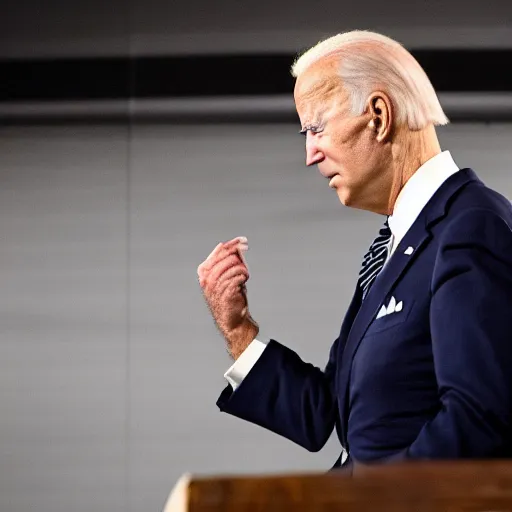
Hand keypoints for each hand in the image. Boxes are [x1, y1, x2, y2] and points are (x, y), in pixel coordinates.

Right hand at [197, 237, 258, 357]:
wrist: (233, 320)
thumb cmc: (231, 297)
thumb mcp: (227, 276)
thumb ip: (229, 261)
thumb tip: (236, 245)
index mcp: (204, 271)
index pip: (219, 251)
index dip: (232, 244)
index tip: (243, 240)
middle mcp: (207, 278)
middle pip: (227, 256)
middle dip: (239, 255)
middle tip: (246, 260)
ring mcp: (215, 285)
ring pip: (233, 266)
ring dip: (242, 270)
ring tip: (244, 276)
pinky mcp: (225, 292)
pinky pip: (238, 276)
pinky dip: (243, 277)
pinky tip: (243, 281)